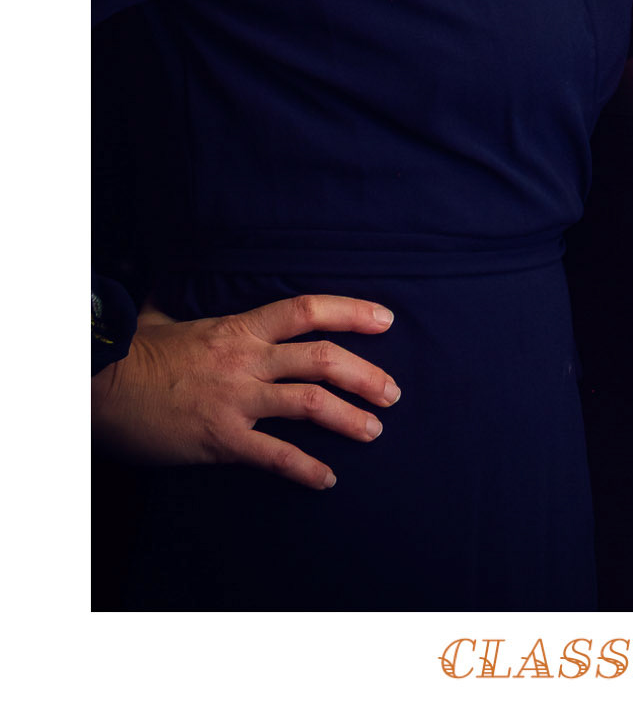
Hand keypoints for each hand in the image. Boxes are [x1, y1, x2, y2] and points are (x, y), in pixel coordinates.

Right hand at [90, 294, 398, 490]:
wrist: (103, 386)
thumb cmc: (139, 353)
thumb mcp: (171, 318)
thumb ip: (195, 308)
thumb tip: (184, 290)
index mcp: (241, 327)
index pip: (307, 310)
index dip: (351, 312)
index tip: (385, 319)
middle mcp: (247, 359)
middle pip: (321, 359)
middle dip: (365, 374)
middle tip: (392, 392)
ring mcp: (236, 399)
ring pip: (308, 403)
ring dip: (348, 417)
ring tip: (374, 430)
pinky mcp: (220, 438)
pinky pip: (273, 454)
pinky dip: (304, 468)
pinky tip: (326, 479)